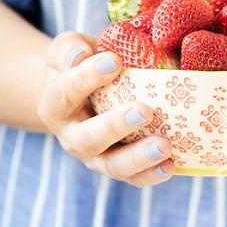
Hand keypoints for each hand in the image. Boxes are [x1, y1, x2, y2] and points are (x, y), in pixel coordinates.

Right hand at [37, 31, 174, 185]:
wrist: (84, 91)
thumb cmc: (81, 62)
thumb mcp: (69, 48)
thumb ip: (70, 49)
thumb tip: (81, 55)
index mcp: (55, 104)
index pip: (66, 92)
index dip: (88, 77)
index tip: (114, 61)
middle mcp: (71, 136)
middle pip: (89, 138)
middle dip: (117, 126)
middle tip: (145, 110)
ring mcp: (95, 156)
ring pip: (113, 165)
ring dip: (139, 157)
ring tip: (165, 145)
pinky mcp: (118, 166)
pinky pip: (134, 177)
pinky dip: (152, 174)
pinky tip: (172, 165)